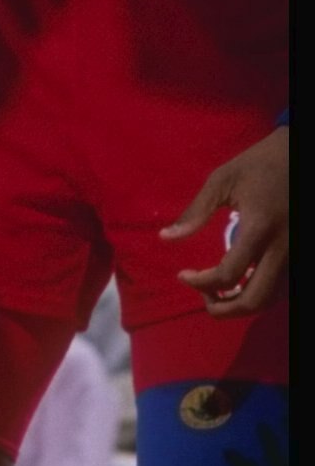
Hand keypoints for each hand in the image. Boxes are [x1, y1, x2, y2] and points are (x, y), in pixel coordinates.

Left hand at [163, 127, 286, 313]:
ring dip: (244, 304)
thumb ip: (196, 212)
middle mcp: (281, 249)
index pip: (229, 274)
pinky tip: (242, 283)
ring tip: (219, 293)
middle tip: (203, 298)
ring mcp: (294, 255)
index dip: (201, 283)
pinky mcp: (298, 256)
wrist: (298, 156)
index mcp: (259, 228)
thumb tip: (166, 238)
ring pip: (271, 300)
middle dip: (225, 308)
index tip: (183, 275)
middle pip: (255, 300)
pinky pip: (281, 288)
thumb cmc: (258, 164)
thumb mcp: (222, 180)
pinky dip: (260, 293)